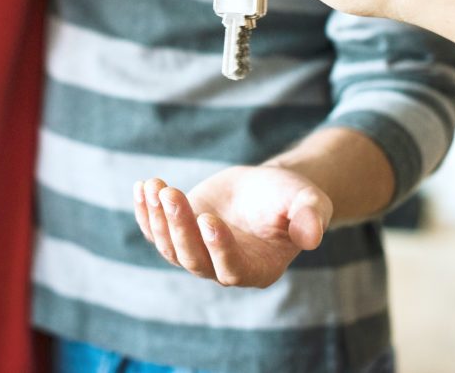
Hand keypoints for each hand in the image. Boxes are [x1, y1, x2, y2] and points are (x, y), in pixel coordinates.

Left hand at [133, 165, 332, 287]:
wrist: (267, 188)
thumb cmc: (291, 198)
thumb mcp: (308, 201)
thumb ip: (311, 217)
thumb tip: (313, 236)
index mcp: (258, 268)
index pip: (232, 269)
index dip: (218, 247)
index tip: (208, 218)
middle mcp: (223, 268)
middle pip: (193, 259)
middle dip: (179, 227)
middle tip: (171, 193)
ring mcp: (198, 253)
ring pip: (170, 247)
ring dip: (158, 218)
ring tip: (154, 186)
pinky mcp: (180, 234)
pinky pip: (156, 231)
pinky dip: (145, 212)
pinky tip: (141, 187)